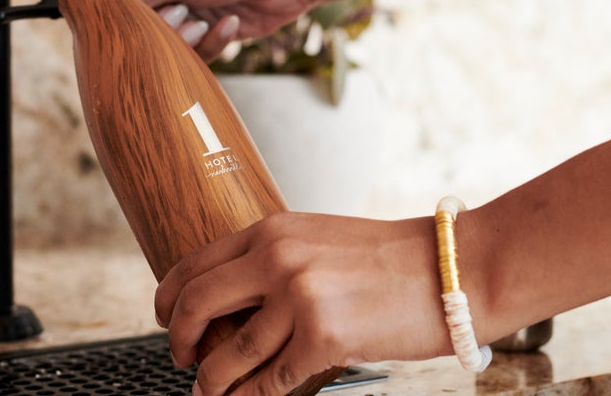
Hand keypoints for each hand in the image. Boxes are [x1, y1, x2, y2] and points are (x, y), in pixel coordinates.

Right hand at [117, 0, 314, 61]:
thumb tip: (108, 7)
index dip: (118, 9)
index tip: (131, 20)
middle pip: (135, 26)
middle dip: (161, 29)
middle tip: (182, 16)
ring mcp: (183, 14)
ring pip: (163, 46)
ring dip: (187, 41)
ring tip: (205, 21)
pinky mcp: (204, 35)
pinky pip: (193, 55)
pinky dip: (211, 44)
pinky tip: (230, 23)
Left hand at [155, 212, 448, 395]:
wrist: (446, 268)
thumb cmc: (385, 256)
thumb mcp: (316, 239)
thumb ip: (270, 259)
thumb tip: (230, 299)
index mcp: (271, 230)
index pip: (194, 263)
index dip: (168, 297)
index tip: (165, 317)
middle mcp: (276, 258)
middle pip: (194, 304)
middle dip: (177, 339)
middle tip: (180, 356)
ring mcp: (298, 298)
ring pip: (226, 353)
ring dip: (209, 381)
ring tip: (208, 391)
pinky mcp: (324, 338)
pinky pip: (269, 381)